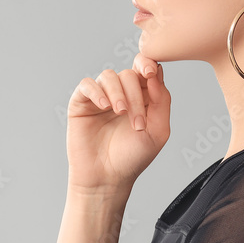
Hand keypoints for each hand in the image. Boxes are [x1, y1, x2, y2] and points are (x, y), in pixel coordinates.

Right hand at [64, 53, 170, 192]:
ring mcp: (101, 97)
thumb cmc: (132, 158)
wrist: (107, 178)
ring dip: (118, 93)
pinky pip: (87, 84)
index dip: (147, 64)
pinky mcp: (81, 103)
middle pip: (129, 74)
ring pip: (109, 76)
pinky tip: (104, 106)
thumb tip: (156, 72)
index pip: (145, 69)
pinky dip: (97, 91)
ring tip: (120, 113)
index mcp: (142, 97)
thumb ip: (162, 101)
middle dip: (136, 95)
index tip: (150, 72)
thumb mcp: (158, 131)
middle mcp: (121, 94)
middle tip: (137, 122)